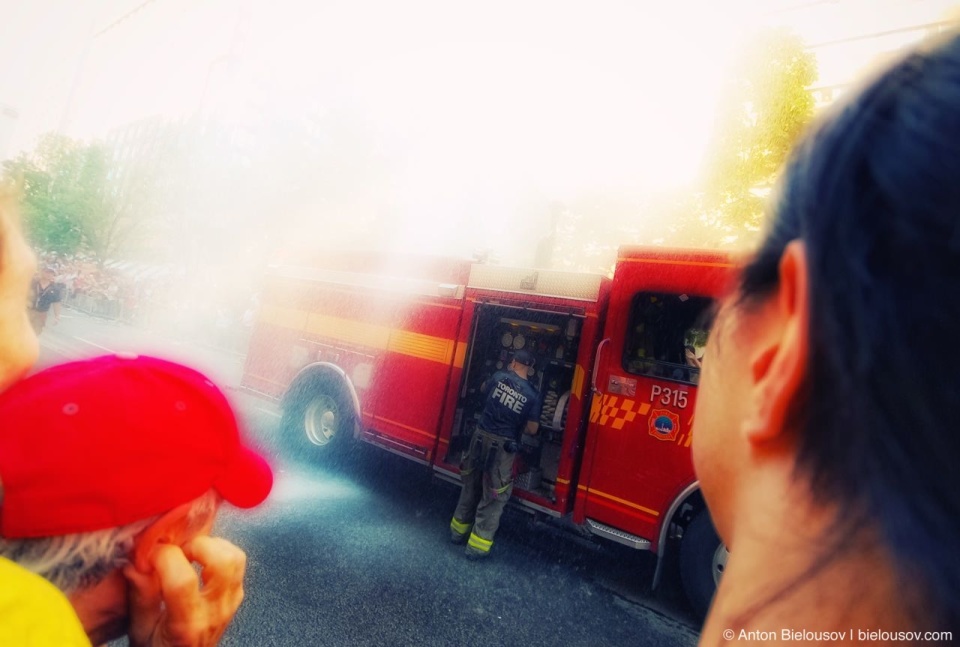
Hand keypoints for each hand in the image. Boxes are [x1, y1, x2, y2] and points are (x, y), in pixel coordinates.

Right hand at [123, 536, 246, 646]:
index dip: (163, 557)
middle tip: (174, 552)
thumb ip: (140, 596)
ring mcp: (230, 604)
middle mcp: (215, 612)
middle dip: (196, 545)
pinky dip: (219, 553)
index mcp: (187, 625)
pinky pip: (238, 564)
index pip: (183, 580)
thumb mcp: (140, 631)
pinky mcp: (236, 597)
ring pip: (236, 558)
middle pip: (223, 561)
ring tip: (187, 554)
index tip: (147, 554)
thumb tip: (134, 561)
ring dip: (211, 546)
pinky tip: (198, 561)